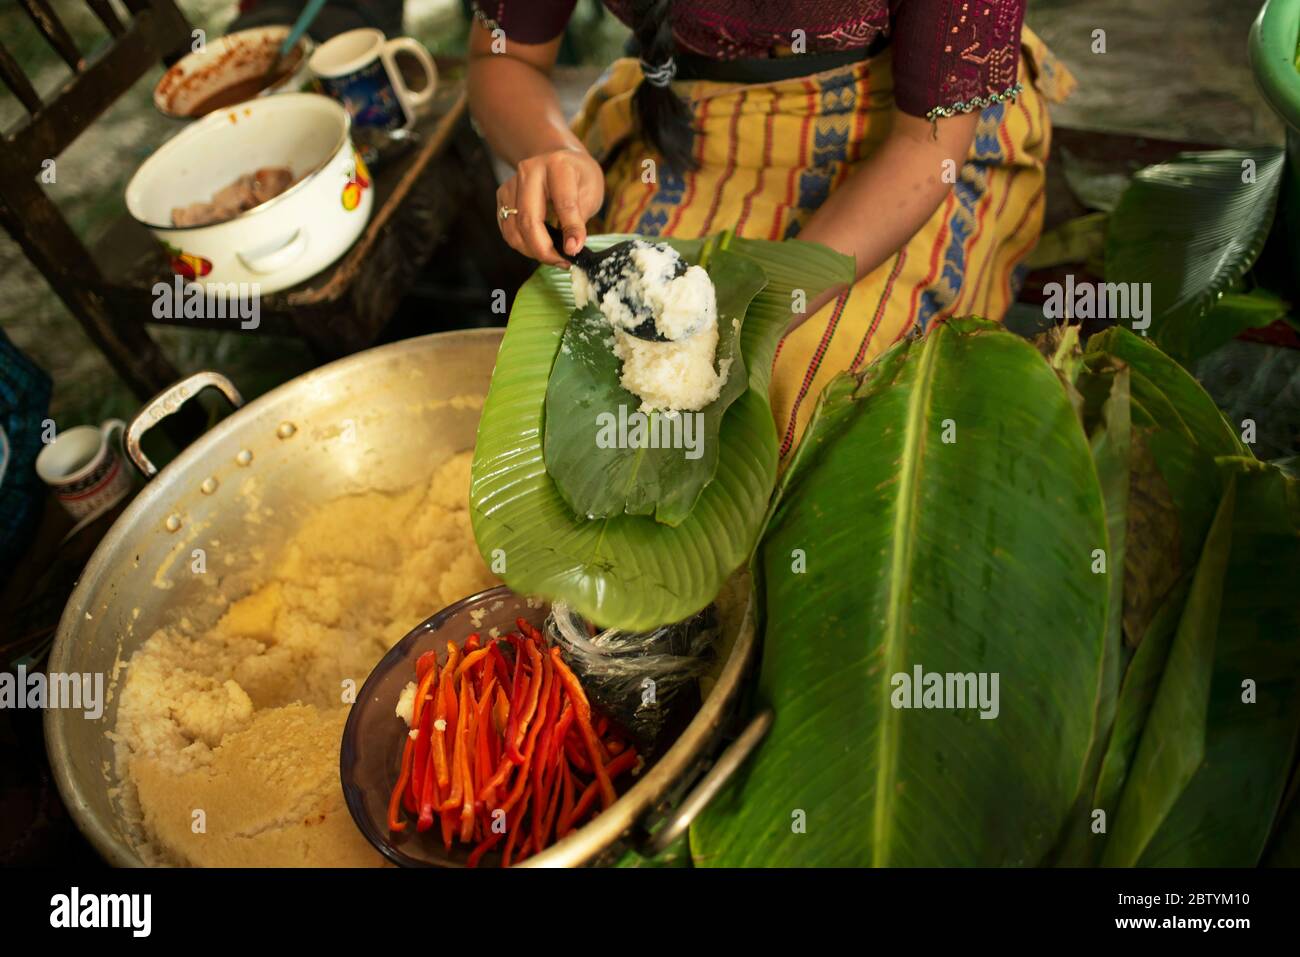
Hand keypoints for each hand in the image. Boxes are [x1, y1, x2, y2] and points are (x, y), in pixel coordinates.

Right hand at [497, 147, 603, 266]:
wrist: (558, 158)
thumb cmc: (578, 176)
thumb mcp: (590, 192)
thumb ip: (579, 219)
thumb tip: (571, 248)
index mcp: (557, 165)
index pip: (563, 204)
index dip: (570, 231)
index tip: (575, 252)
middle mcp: (529, 171)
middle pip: (528, 220)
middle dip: (544, 249)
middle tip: (562, 263)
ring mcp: (511, 183)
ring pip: (514, 230)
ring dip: (533, 251)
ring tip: (554, 256)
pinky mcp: (502, 197)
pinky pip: (508, 230)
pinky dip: (523, 245)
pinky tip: (540, 246)